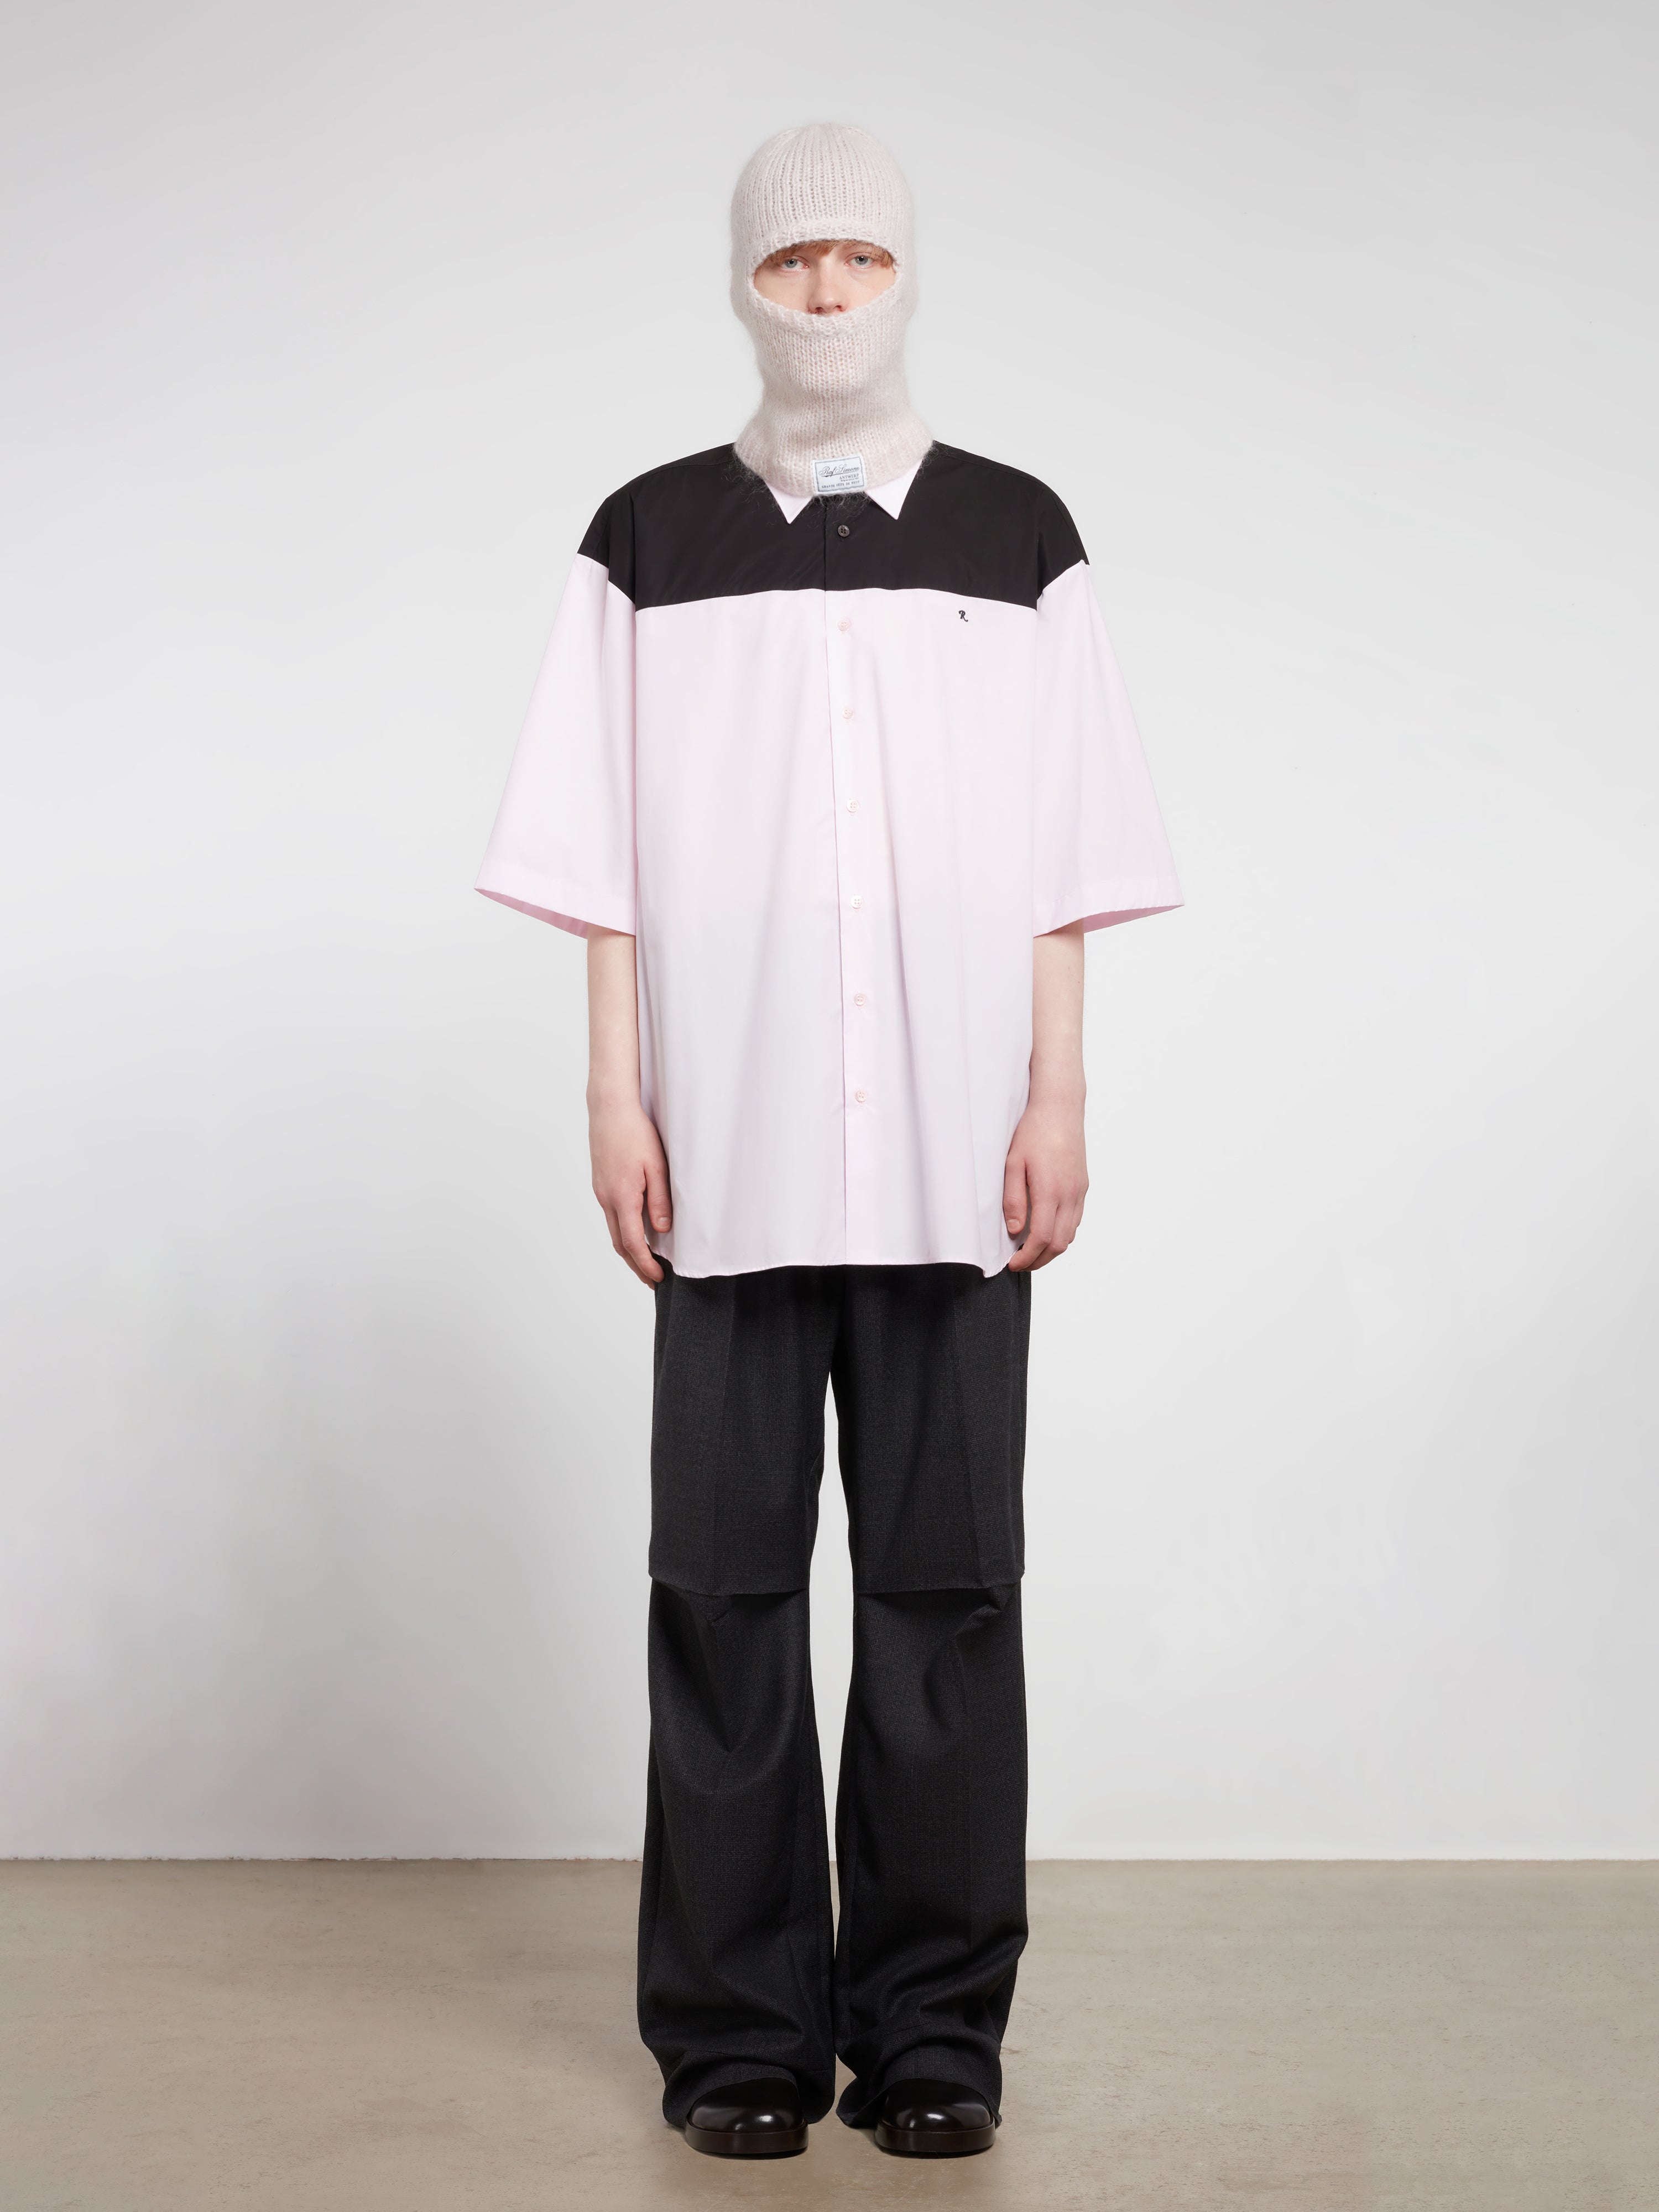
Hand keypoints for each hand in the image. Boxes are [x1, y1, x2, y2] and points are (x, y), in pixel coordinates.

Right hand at [589, 1090, 671, 1283]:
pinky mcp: (601, 1183)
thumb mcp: (657, 1166)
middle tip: (651, 1280)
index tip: (658, 1278)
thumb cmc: (635, 1132)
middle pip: (619, 1243)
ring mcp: (601, 1191)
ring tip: (644, 1262)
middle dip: (635, 1265)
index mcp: (621, 1197)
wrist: (609, 1108)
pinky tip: (634, 1232)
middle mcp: (606, 1198)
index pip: (632, 1243)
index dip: (645, 1264)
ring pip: (613, 1230)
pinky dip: (622, 1231)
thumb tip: (662, 1230)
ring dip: (628, 1250)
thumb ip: (660, 1200)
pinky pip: (611, 1215)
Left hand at [1003, 1092, 1087, 1271]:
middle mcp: (1069, 1195)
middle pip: (1058, 1244)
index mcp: (1050, 1190)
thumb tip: (1014, 1230)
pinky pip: (1075, 1221)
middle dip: (1039, 1260)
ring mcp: (1079, 1192)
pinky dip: (1061, 1234)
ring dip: (1051, 1249)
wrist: (1060, 1109)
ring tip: (1031, 1251)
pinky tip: (1046, 1230)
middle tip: (1020, 1263)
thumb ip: (1013, 1199)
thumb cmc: (1033, 1132)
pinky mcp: (1083, 1187)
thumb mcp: (1013, 1164)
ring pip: (1069, 1235)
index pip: (1041, 1238)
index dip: (1026, 1258)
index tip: (1012, 1263)